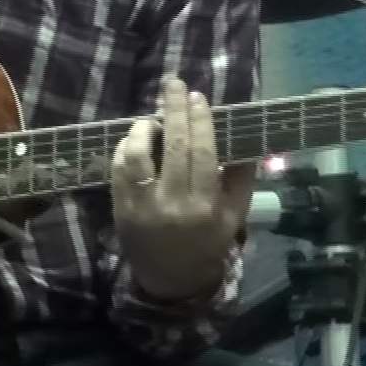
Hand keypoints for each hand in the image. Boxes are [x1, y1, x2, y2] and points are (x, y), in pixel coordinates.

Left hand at [109, 77, 256, 300]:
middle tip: (174, 85)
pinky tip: (135, 138)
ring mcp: (142, 206)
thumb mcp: (234, 217)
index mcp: (206, 206)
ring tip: (151, 117)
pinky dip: (126, 148)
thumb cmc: (208, 243)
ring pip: (138, 156)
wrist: (171, 280)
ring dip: (143, 129)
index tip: (199, 98)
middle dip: (173, 110)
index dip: (200, 121)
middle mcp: (173, 204)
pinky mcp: (120, 208)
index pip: (203, 153)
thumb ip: (242, 179)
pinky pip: (118, 170)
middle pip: (173, 147)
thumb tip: (246, 139)